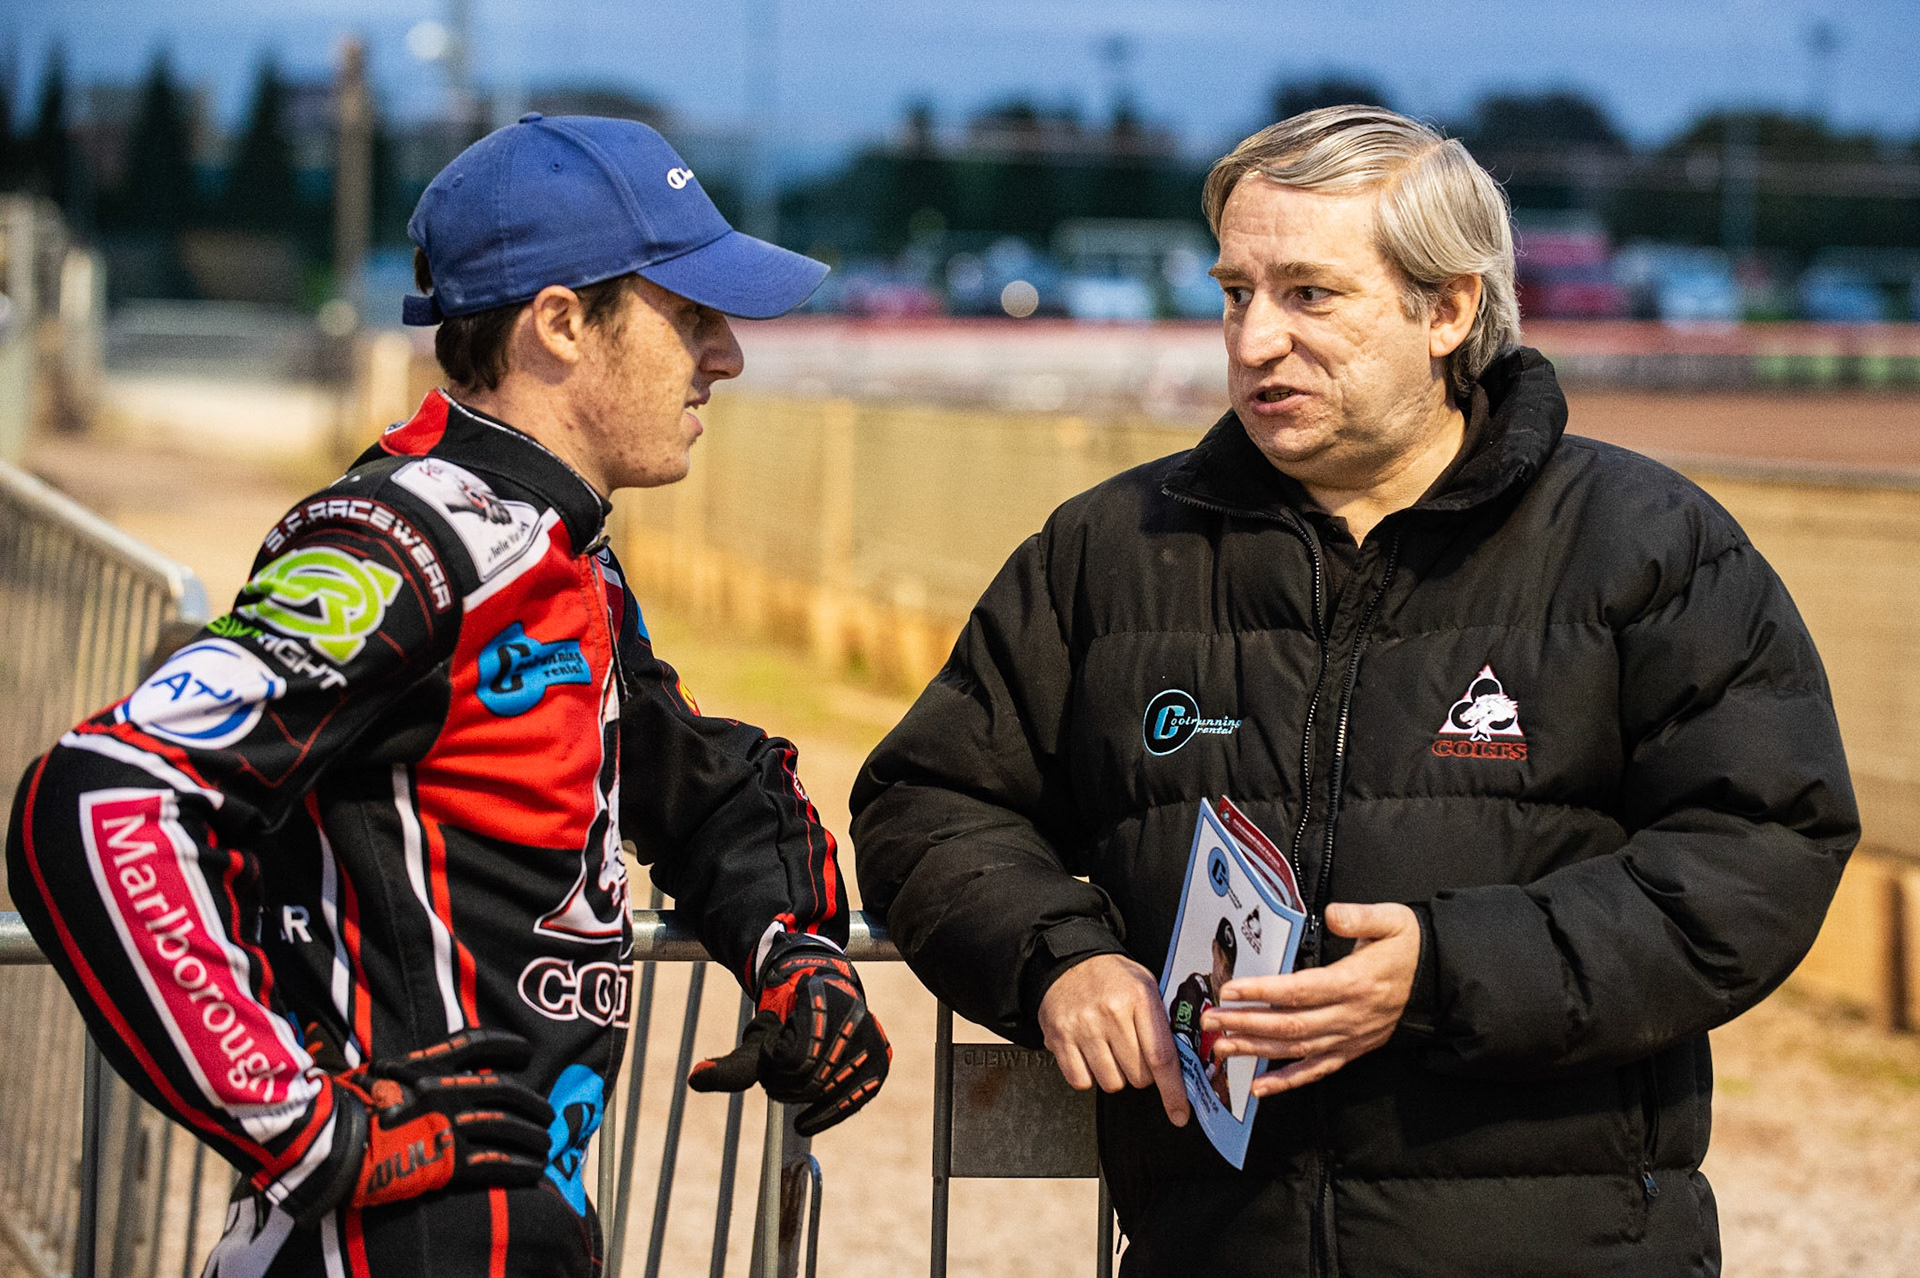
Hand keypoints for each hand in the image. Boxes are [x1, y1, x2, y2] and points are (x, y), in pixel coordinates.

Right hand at [342, 1028, 553, 1207]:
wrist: (331, 1144)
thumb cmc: (346, 1109)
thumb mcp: (379, 1073)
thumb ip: (407, 1070)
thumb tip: (417, 1072)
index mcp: (429, 1065)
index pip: (478, 1043)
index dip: (507, 1045)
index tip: (527, 1050)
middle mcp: (448, 1090)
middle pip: (506, 1090)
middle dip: (532, 1103)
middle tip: (547, 1113)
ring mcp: (451, 1124)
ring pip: (508, 1127)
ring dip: (533, 1137)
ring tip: (546, 1145)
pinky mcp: (451, 1160)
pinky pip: (498, 1162)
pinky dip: (521, 1166)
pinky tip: (534, 1170)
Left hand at [688, 936, 890, 1135]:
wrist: (823, 998)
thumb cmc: (786, 1019)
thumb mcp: (757, 1040)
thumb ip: (732, 1066)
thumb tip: (694, 1078)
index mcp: (822, 1001)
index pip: (791, 1062)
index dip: (774, 1066)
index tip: (774, 1050)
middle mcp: (854, 1017)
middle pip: (811, 1080)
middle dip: (787, 1084)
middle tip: (780, 1071)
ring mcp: (871, 1038)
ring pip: (829, 1090)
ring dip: (805, 1095)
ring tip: (797, 1076)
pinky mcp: (880, 1060)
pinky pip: (856, 1098)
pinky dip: (829, 1113)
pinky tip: (806, 1123)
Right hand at [1038, 953, 1189, 1126]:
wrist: (1069, 960)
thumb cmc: (1112, 977)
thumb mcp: (1146, 987)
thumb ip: (1162, 1024)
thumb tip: (1183, 1069)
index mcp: (1139, 998)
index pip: (1162, 1056)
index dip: (1173, 1091)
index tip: (1179, 1113)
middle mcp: (1111, 1013)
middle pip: (1138, 1076)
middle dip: (1141, 1073)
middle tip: (1133, 1052)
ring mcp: (1083, 1026)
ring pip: (1111, 1082)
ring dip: (1115, 1075)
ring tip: (1109, 1049)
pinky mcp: (1059, 1038)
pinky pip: (1081, 1081)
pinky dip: (1088, 1076)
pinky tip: (1090, 1054)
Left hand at [1202, 902, 1419, 1097]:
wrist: (1435, 980)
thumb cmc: (1406, 948)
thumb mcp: (1392, 920)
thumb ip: (1361, 917)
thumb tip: (1334, 914)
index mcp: (1354, 983)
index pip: (1300, 991)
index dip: (1263, 992)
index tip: (1231, 990)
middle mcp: (1349, 1016)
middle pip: (1290, 1025)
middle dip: (1246, 1024)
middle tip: (1211, 1020)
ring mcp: (1349, 1037)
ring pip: (1296, 1049)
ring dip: (1256, 1051)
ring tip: (1221, 1048)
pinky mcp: (1351, 1050)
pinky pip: (1316, 1070)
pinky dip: (1286, 1082)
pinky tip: (1258, 1089)